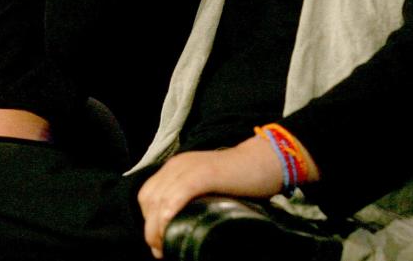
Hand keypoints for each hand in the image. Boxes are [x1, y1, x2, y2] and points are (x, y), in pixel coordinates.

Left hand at [136, 135, 281, 258]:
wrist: (265, 162)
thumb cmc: (239, 183)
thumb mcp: (207, 190)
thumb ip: (192, 203)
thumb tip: (179, 233)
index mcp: (175, 168)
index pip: (148, 195)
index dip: (148, 220)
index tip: (157, 243)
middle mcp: (178, 165)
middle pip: (150, 198)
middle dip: (150, 227)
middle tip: (160, 250)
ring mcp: (191, 167)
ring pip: (161, 196)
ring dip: (158, 225)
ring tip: (165, 246)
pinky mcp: (207, 172)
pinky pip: (182, 189)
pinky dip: (173, 206)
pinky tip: (171, 222)